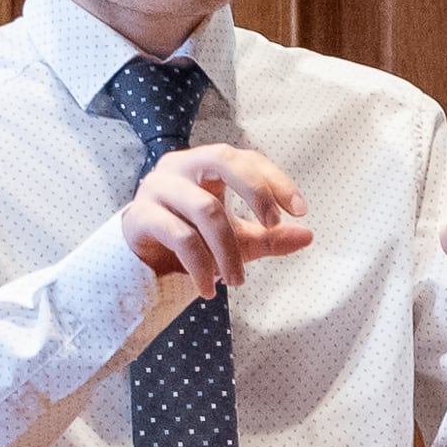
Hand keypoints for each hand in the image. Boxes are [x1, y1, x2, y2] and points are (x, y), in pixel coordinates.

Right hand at [119, 142, 313, 300]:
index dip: (275, 180)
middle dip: (256, 191)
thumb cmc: (191, 241)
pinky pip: (180, 236)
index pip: (246, 158)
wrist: (138, 263)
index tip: (300, 211)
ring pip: (206, 209)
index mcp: (205, 164)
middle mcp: (180, 166)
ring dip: (228, 250)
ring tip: (237, 281)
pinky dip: (201, 265)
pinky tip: (209, 288)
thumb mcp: (237, 239)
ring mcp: (156, 188)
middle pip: (223, 158)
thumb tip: (308, 236)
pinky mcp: (140, 216)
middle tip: (273, 225)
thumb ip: (269, 236)